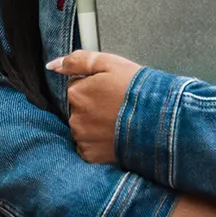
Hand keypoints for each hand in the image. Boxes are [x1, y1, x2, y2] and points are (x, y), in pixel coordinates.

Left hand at [47, 50, 142, 164]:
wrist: (162, 122)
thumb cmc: (138, 91)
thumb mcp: (109, 63)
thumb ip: (77, 61)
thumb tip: (53, 65)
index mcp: (76, 93)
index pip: (76, 87)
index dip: (94, 87)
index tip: (109, 90)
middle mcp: (75, 118)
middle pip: (77, 109)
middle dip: (93, 107)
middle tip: (115, 106)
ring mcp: (83, 138)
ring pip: (83, 128)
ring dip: (95, 125)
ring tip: (117, 121)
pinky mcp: (92, 156)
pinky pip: (89, 146)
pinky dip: (99, 142)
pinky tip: (114, 135)